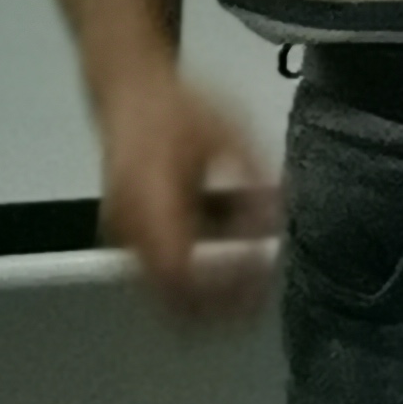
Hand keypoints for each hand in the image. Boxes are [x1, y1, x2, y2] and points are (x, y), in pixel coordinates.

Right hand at [96, 68, 282, 326]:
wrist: (128, 90)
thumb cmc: (179, 108)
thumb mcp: (230, 128)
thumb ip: (257, 175)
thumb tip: (278, 224)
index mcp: (152, 197)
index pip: (179, 272)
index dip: (220, 291)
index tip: (260, 277)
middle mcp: (131, 227)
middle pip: (170, 302)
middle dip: (217, 313)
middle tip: (258, 299)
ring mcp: (124, 237)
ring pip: (164, 299)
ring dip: (206, 302)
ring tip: (248, 285)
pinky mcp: (126, 239)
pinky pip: (160, 281)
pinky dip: (193, 286)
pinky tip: (225, 264)